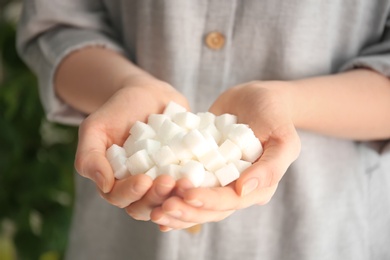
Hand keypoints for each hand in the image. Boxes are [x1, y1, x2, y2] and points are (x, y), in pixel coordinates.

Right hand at [74, 77, 188, 219]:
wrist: (148, 94)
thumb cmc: (119, 110)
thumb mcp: (96, 127)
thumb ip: (90, 156)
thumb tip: (104, 185)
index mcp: (115, 181)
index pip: (120, 197)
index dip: (131, 193)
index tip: (144, 180)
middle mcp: (140, 186)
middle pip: (146, 206)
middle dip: (157, 197)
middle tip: (168, 181)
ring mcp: (163, 181)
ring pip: (169, 201)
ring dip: (177, 196)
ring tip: (186, 181)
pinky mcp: (183, 172)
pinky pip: (190, 186)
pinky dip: (195, 186)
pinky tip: (202, 178)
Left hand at [150, 81, 300, 229]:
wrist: (257, 97)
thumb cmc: (275, 115)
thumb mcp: (284, 139)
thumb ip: (270, 167)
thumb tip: (243, 190)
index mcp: (256, 187)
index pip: (230, 202)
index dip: (208, 201)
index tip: (186, 194)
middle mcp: (235, 188)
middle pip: (208, 209)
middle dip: (185, 210)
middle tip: (161, 208)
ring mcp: (217, 178)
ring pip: (194, 200)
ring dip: (174, 206)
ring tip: (152, 208)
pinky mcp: (202, 166)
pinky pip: (184, 181)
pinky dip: (169, 191)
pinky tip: (150, 195)